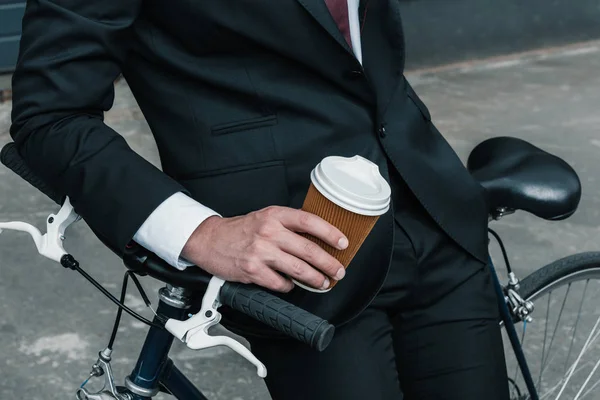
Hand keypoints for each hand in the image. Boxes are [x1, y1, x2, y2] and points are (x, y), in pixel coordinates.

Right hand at [181, 206, 348, 291]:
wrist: (210, 240)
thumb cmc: (241, 230)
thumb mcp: (265, 217)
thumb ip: (288, 225)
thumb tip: (318, 238)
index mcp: (275, 215)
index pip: (310, 221)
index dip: (330, 233)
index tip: (343, 243)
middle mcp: (269, 232)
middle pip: (308, 249)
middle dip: (329, 263)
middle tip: (339, 271)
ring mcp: (261, 252)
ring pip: (298, 269)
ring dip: (315, 279)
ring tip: (324, 283)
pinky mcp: (252, 271)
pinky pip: (280, 283)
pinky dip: (289, 287)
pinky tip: (290, 285)